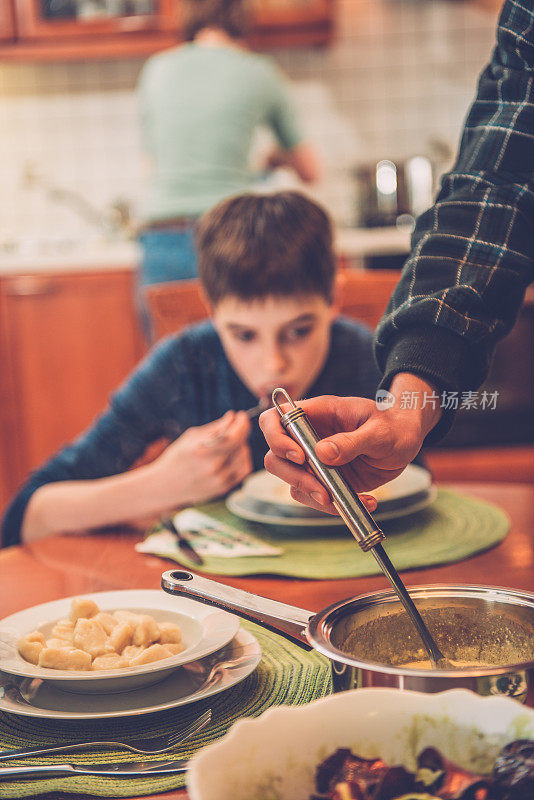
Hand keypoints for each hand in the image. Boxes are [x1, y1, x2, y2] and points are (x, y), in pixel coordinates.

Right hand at [154, 411, 251, 507]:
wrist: (167, 485)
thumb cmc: (177, 457)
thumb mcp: (191, 437)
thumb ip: (214, 428)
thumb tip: (232, 416)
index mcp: (201, 451)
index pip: (232, 436)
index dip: (241, 424)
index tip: (241, 416)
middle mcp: (212, 467)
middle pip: (240, 445)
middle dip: (241, 431)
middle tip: (236, 426)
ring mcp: (219, 479)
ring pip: (244, 456)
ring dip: (241, 445)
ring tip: (230, 442)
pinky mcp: (224, 488)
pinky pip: (244, 470)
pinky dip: (243, 459)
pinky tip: (234, 454)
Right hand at [259, 374, 440, 514]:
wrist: (408, 440)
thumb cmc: (394, 426)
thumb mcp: (380, 432)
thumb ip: (352, 441)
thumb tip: (322, 453)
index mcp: (318, 413)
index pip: (275, 419)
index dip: (276, 438)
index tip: (299, 456)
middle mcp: (309, 436)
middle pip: (276, 456)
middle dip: (293, 476)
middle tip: (321, 489)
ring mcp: (315, 459)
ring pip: (291, 480)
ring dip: (310, 494)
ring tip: (338, 500)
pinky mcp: (325, 478)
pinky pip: (313, 495)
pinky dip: (333, 506)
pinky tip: (365, 501)